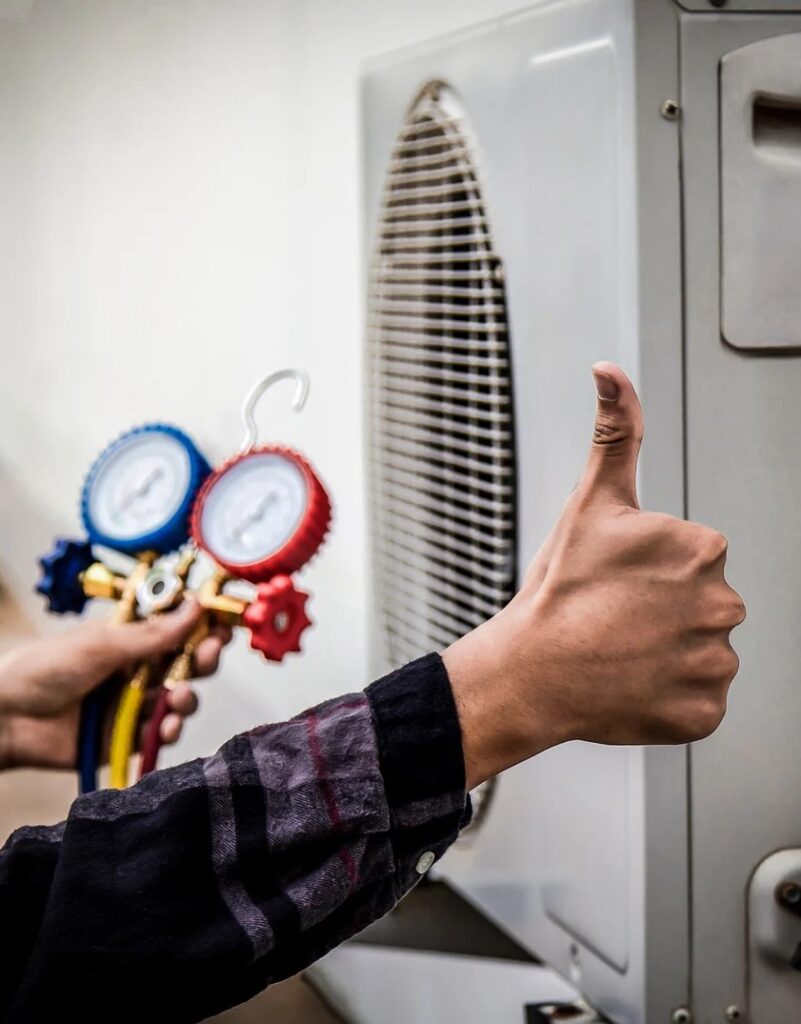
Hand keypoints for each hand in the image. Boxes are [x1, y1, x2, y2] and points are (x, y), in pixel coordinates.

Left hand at [0, 599, 231, 770]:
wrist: (6, 717)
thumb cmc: (42, 668)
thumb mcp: (101, 643)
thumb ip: (153, 634)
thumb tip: (195, 608)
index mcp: (131, 639)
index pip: (178, 629)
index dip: (203, 626)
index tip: (222, 624)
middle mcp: (137, 669)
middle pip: (186, 664)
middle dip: (203, 659)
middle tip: (209, 654)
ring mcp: (132, 704)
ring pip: (178, 700)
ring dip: (187, 697)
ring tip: (179, 697)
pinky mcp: (125, 737)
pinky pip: (158, 734)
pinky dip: (168, 730)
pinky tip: (166, 726)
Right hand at [444, 363, 745, 788]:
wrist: (528, 673)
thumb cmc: (557, 589)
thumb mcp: (589, 500)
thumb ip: (615, 431)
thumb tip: (609, 370)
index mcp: (704, 549)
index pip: (693, 558)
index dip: (649, 571)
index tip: (615, 582)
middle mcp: (724, 605)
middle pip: (701, 604)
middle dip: (664, 611)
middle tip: (613, 618)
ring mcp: (715, 664)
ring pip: (701, 652)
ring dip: (667, 654)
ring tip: (619, 652)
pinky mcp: (706, 713)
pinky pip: (698, 700)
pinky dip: (669, 696)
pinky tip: (631, 683)